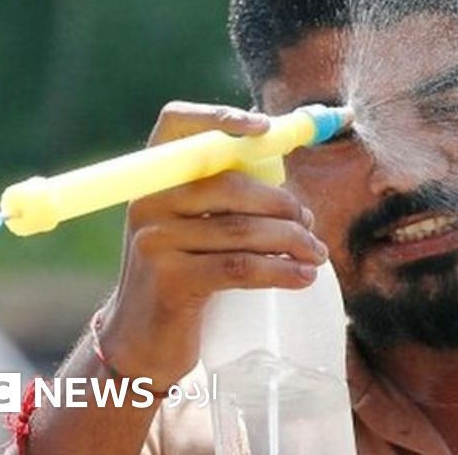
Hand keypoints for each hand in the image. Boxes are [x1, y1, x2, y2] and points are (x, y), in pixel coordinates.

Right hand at [98, 102, 327, 388]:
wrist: (142, 341)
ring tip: (316, 255)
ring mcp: (155, 241)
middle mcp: (148, 203)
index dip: (219, 116)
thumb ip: (225, 198)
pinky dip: (281, 271)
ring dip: (293, 242)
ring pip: (243, 230)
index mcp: (155, 180)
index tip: (265, 128)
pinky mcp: (171, 281)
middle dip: (283, 205)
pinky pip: (240, 267)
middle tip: (310, 226)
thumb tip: (291, 184)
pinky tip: (303, 278)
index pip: (176, 123)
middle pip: (231, 185)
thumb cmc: (183, 276)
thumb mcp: (192, 228)